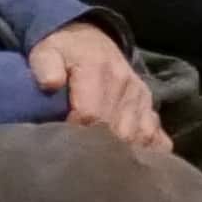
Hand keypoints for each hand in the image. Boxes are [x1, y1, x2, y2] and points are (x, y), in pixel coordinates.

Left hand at [30, 25, 165, 152]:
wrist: (90, 39)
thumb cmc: (64, 52)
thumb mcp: (47, 50)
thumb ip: (45, 65)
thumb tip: (50, 83)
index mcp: (99, 70)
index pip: (91, 113)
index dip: (75, 132)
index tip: (61, 141)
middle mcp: (125, 84)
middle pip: (117, 130)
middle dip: (98, 148)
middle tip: (79, 157)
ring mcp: (140, 96)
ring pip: (137, 136)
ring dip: (121, 152)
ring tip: (101, 162)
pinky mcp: (149, 105)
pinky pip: (156, 135)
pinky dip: (147, 150)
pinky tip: (131, 159)